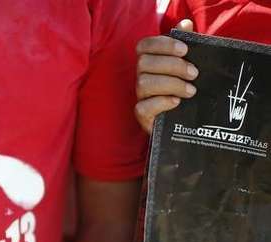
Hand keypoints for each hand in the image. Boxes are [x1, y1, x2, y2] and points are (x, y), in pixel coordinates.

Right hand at [135, 19, 197, 133]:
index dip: (162, 45)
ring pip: (144, 83)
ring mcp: (140, 97)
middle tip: (194, 74)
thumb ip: (187, 44)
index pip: (144, 45)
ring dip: (171, 85)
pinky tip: (177, 102)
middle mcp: (141, 77)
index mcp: (151, 62)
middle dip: (173, 66)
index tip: (185, 50)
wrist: (188, 122)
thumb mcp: (191, 65)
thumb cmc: (188, 89)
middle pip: (144, 63)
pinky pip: (142, 107)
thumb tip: (185, 24)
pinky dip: (161, 102)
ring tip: (191, 91)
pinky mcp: (142, 116)